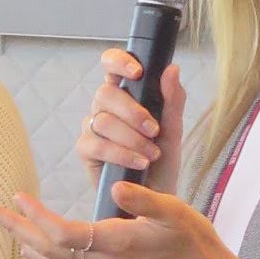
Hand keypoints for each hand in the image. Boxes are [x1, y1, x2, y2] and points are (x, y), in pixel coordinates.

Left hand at [0, 184, 248, 258]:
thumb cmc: (192, 239)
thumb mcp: (174, 210)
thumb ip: (143, 200)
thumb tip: (115, 188)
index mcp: (117, 245)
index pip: (62, 233)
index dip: (36, 216)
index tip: (18, 195)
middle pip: (46, 250)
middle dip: (15, 230)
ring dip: (24, 245)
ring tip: (5, 227)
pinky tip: (32, 253)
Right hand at [78, 49, 185, 195]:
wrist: (155, 197)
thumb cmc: (162, 161)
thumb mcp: (174, 129)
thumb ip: (172, 99)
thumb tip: (172, 69)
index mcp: (125, 93)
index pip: (111, 64)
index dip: (119, 62)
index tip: (138, 73)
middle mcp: (105, 107)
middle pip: (106, 93)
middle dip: (132, 111)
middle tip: (154, 130)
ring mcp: (92, 127)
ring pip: (103, 120)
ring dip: (132, 138)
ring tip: (151, 154)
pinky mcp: (85, 150)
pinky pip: (97, 144)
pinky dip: (121, 153)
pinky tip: (139, 163)